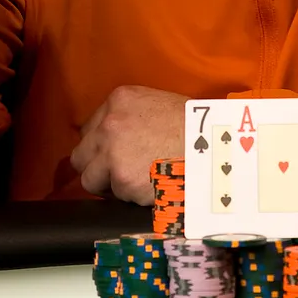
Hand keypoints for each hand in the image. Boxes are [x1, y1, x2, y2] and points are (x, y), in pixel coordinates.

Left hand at [70, 86, 188, 204]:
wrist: (215, 146)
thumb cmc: (196, 126)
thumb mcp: (159, 105)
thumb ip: (131, 117)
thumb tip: (117, 140)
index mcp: (119, 99)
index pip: (90, 129)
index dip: (102, 145)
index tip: (115, 154)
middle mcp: (109, 123)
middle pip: (82, 155)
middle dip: (97, 167)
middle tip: (120, 173)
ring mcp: (112, 152)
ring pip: (90, 180)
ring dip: (110, 185)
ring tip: (139, 181)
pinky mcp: (121, 180)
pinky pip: (115, 197)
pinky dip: (130, 197)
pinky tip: (151, 186)